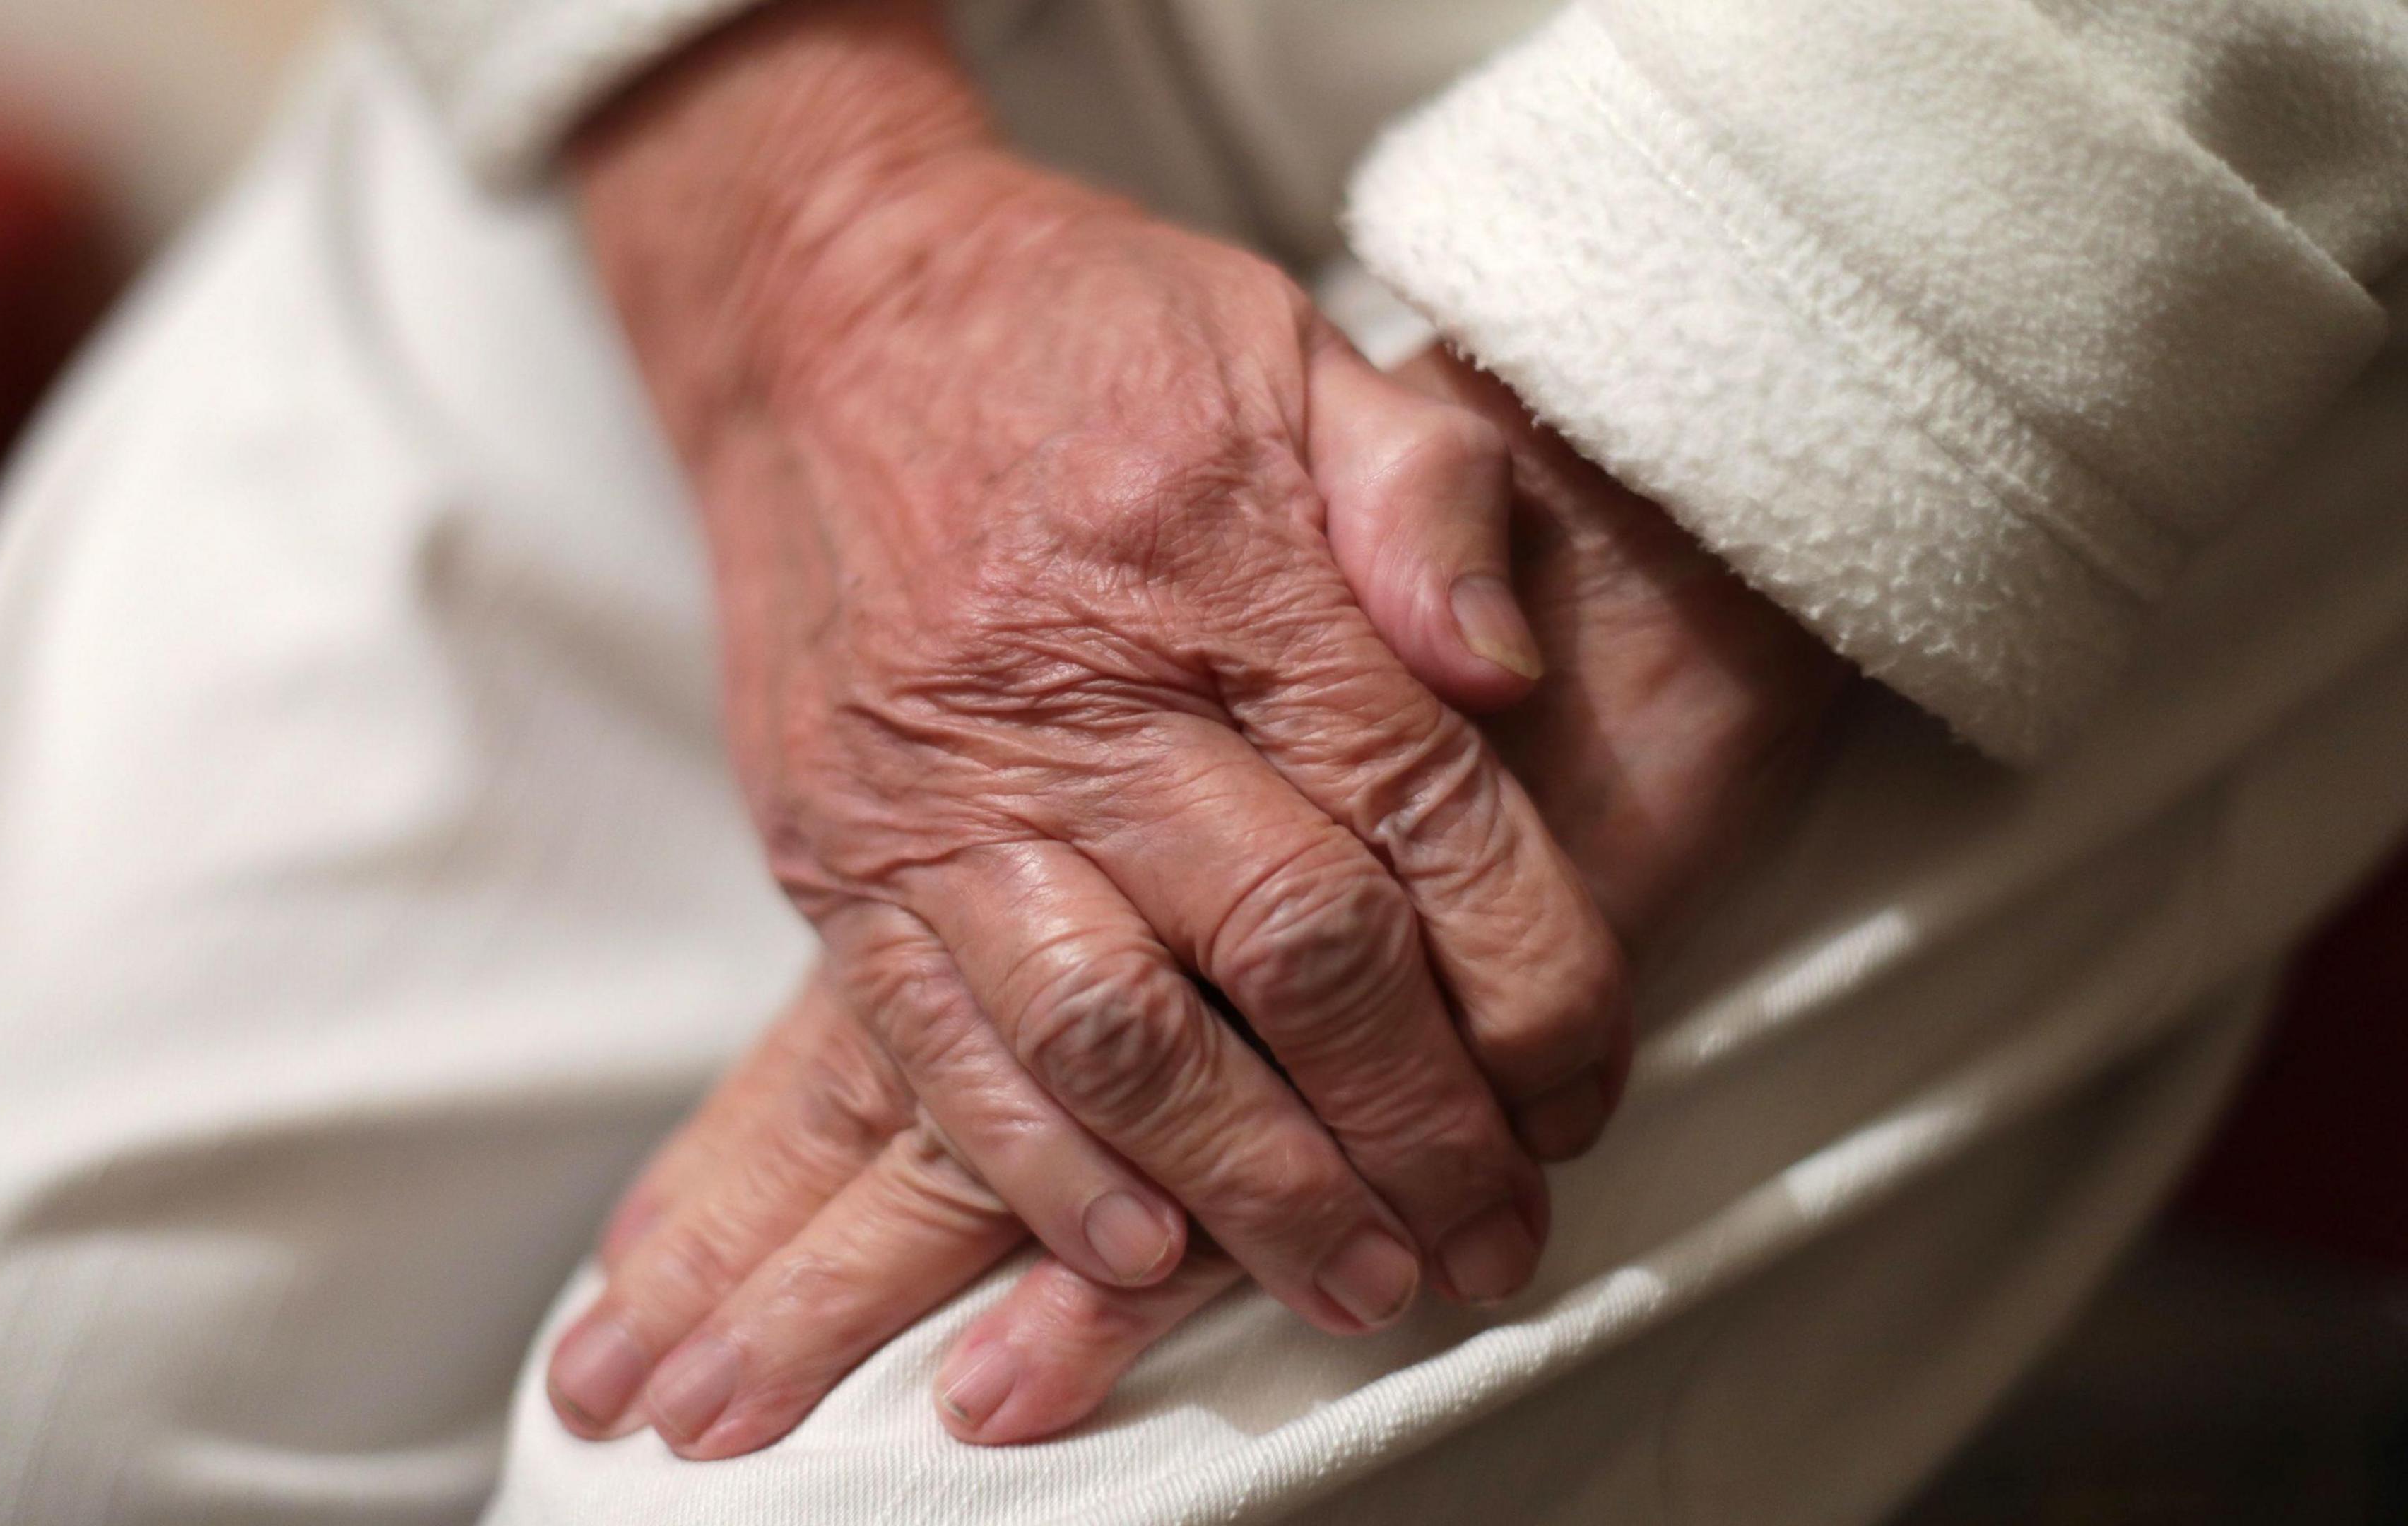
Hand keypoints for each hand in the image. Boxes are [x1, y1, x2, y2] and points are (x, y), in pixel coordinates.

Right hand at [555, 346, 1847, 1452]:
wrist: (825, 310)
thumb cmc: (1086, 336)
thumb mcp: (1294, 349)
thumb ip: (1428, 498)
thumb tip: (1514, 675)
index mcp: (1229, 570)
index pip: (1424, 819)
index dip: (1532, 984)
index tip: (1583, 1094)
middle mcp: (1084, 695)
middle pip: (1292, 955)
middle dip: (1415, 1128)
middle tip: (1490, 1244)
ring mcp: (940, 789)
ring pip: (1118, 1038)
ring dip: (1252, 1187)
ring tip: (1354, 1285)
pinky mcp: (835, 850)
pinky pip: (933, 1048)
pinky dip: (1040, 1170)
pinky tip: (1138, 1252)